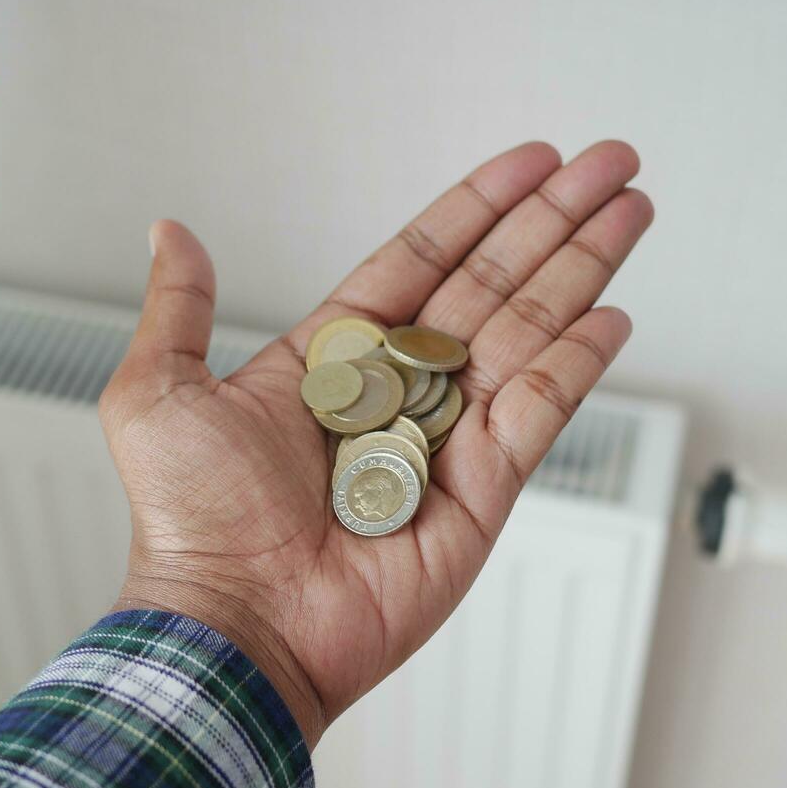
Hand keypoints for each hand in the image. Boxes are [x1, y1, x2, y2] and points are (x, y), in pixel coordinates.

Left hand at [99, 140, 650, 746]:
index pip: (422, 261)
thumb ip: (180, 308)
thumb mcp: (157, 393)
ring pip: (527, 331)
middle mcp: (398, 392)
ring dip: (582, 268)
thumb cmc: (192, 523)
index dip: (477, 208)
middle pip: (492, 283)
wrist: (236, 624)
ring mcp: (446, 440)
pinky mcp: (482, 492)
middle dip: (552, 220)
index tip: (529, 163)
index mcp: (334, 360)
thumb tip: (170, 233)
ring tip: (628, 211)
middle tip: (608, 163)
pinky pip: (540, 411)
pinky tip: (612, 315)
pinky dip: (580, 361)